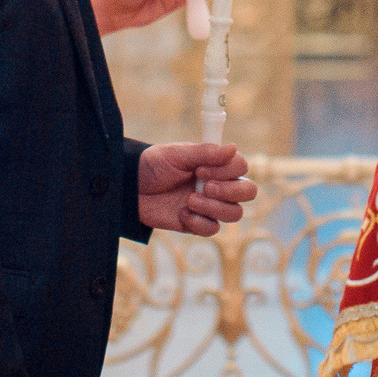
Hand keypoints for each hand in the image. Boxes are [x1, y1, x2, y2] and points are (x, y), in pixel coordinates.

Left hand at [137, 143, 258, 235]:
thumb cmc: (152, 166)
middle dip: (230, 191)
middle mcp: (217, 184)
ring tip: (189, 201)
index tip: (201, 169)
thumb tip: (233, 147)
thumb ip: (204, 152)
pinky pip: (212, 229)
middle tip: (205, 187)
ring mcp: (209, 205)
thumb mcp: (176, 154)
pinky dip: (199, 222)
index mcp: (214, 164)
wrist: (130, 188)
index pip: (241, 167)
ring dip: (213, 208)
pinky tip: (182, 213)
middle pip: (248, 192)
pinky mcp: (197, 223)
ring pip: (234, 213)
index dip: (227, 171)